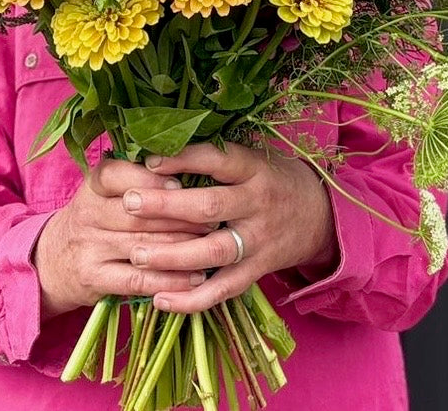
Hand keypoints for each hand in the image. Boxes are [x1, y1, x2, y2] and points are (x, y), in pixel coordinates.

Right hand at [34, 158, 218, 316]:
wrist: (50, 260)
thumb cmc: (94, 219)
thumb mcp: (104, 191)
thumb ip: (137, 178)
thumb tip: (190, 168)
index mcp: (93, 184)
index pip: (119, 174)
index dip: (152, 180)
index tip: (183, 184)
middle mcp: (87, 212)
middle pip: (139, 213)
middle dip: (180, 216)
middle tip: (214, 219)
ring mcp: (89, 247)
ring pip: (142, 246)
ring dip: (182, 249)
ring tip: (211, 247)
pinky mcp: (94, 278)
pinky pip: (137, 280)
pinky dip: (168, 280)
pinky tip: (193, 279)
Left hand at [116, 142, 336, 314]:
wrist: (319, 216)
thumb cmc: (273, 178)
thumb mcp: (254, 157)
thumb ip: (216, 157)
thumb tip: (160, 148)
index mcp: (255, 169)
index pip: (218, 161)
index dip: (184, 159)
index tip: (149, 161)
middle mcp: (257, 204)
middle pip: (209, 207)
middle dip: (166, 207)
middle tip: (129, 203)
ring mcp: (257, 241)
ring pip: (213, 252)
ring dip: (172, 255)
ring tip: (136, 254)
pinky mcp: (256, 272)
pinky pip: (223, 290)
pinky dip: (191, 299)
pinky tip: (160, 299)